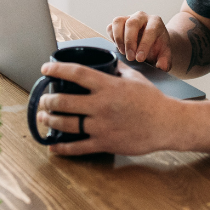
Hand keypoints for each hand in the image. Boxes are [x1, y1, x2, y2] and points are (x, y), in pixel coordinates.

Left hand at [34, 62, 180, 155]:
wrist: (167, 124)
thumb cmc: (153, 100)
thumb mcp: (135, 78)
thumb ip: (117, 69)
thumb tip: (107, 61)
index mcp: (108, 86)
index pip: (76, 73)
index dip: (57, 70)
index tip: (44, 68)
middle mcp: (101, 105)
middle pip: (64, 101)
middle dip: (48, 100)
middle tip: (43, 99)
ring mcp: (101, 125)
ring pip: (66, 124)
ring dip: (50, 120)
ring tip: (43, 118)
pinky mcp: (105, 143)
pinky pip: (78, 147)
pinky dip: (62, 148)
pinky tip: (52, 145)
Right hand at [107, 11, 171, 70]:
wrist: (152, 42)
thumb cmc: (158, 47)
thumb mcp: (165, 54)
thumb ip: (165, 61)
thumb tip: (161, 67)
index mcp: (156, 22)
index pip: (149, 30)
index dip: (144, 45)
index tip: (140, 59)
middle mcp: (141, 17)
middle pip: (132, 23)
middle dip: (129, 42)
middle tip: (130, 58)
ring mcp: (128, 17)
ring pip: (118, 22)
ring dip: (118, 39)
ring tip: (123, 53)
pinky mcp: (118, 23)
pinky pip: (110, 27)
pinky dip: (112, 38)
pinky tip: (119, 48)